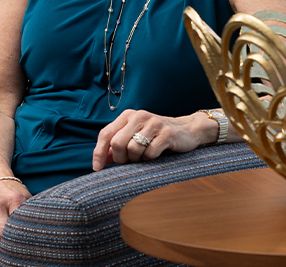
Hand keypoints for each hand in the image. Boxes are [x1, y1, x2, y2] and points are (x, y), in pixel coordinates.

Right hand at [0, 178, 29, 265]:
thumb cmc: (13, 191)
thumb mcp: (26, 196)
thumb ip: (30, 211)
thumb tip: (42, 230)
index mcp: (14, 199)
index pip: (17, 223)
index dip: (20, 240)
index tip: (24, 252)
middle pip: (0, 232)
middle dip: (6, 249)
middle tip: (10, 262)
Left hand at [92, 109, 215, 170]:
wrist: (188, 130)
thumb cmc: (157, 136)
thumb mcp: (135, 137)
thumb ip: (118, 146)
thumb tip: (101, 162)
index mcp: (128, 116)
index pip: (106, 134)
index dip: (99, 153)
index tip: (98, 168)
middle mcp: (140, 116)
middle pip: (117, 143)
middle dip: (120, 158)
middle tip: (128, 163)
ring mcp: (154, 124)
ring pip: (133, 149)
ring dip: (136, 159)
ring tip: (143, 158)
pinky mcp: (167, 133)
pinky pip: (150, 153)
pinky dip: (150, 159)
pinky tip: (156, 155)